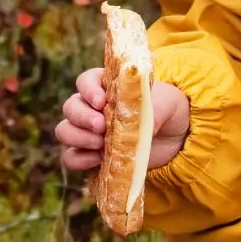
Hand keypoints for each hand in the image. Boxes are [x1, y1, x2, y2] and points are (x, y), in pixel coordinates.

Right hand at [53, 66, 192, 173]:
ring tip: (100, 144)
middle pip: (71, 107)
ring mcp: (88, 132)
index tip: (101, 101)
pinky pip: (71, 157)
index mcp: (107, 86)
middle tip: (101, 126)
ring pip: (65, 131)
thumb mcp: (168, 104)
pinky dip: (78, 159)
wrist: (175, 139)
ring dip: (78, 137)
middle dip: (82, 117)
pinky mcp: (90, 156)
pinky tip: (97, 160)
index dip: (88, 90)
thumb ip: (154, 111)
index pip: (85, 81)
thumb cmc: (167, 111)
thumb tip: (141, 129)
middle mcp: (92, 108)